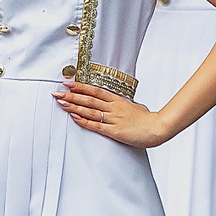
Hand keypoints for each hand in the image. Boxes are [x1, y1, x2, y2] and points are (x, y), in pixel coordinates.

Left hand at [53, 81, 170, 148]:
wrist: (157, 128)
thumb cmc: (147, 119)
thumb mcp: (135, 107)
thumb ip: (124, 105)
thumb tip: (120, 103)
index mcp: (118, 100)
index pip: (95, 91)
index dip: (80, 86)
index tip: (68, 83)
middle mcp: (114, 108)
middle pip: (89, 99)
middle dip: (71, 96)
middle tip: (57, 93)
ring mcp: (113, 119)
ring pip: (90, 111)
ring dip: (74, 107)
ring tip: (61, 103)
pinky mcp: (114, 131)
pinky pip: (96, 125)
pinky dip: (84, 121)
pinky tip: (74, 117)